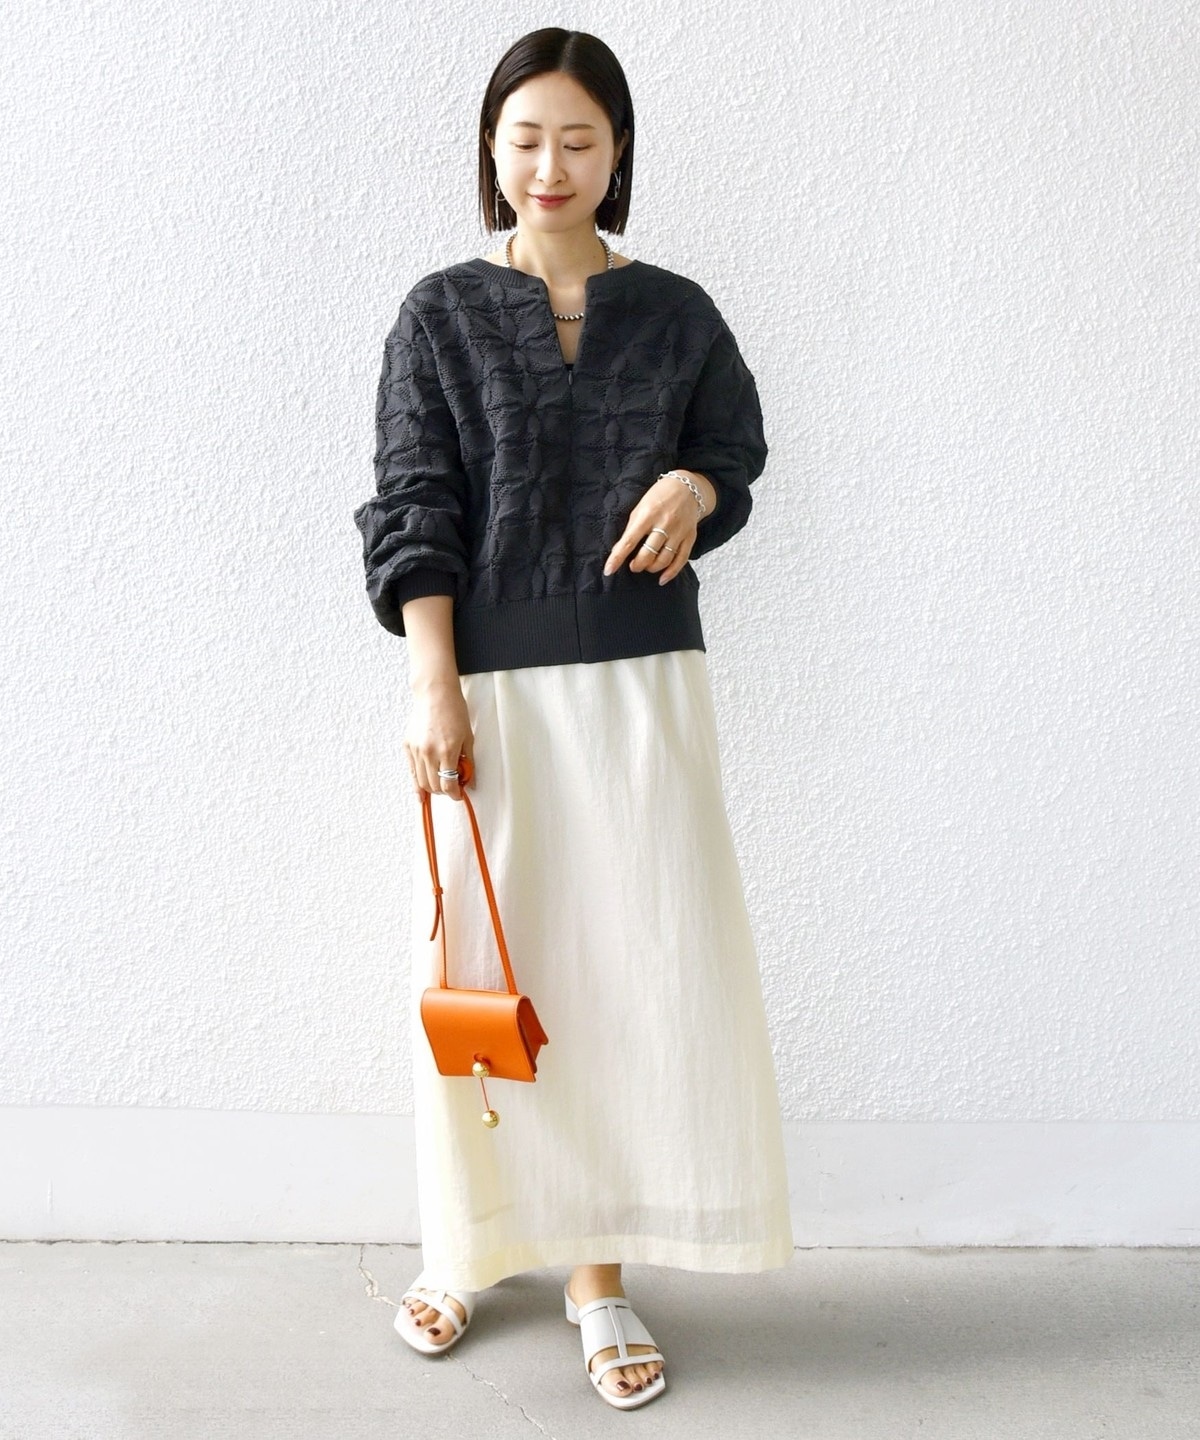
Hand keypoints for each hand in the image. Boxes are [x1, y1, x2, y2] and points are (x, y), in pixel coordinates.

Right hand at [404, 677, 474, 800]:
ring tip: (440, 784)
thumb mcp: (468, 738)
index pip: (448, 784)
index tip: (459, 794)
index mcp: (447, 751)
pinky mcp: (407, 746)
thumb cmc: (454, 711)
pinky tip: (420, 792)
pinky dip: (417, 783)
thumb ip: (469, 763)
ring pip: (421, 782)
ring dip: (432, 788)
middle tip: (452, 787)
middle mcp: (429, 752)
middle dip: (444, 792)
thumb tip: (471, 782)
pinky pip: (411, 771)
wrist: (435, 693)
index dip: (455, 794)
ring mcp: (416, 750)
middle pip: (434, 786)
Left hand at [603, 470, 716, 584]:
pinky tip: (662, 579)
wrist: (688, 487)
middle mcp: (664, 524)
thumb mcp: (641, 506)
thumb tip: (620, 550)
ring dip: (651, 568)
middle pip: (647, 554)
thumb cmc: (659, 497)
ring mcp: (678, 532)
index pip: (629, 541)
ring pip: (663, 560)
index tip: (608, 570)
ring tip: (646, 566)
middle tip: (633, 565)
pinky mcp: (690, 537)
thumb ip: (632, 527)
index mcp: (647, 515)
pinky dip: (670, 573)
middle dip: (637, 565)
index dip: (617, 558)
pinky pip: (681, 560)